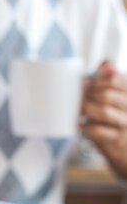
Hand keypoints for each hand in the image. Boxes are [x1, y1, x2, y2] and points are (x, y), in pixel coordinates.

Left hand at [81, 61, 126, 175]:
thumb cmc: (120, 117)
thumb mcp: (120, 96)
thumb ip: (113, 78)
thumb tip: (106, 63)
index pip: (116, 79)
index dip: (97, 79)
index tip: (87, 83)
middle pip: (107, 94)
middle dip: (88, 95)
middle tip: (82, 98)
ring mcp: (126, 124)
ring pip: (103, 111)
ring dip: (87, 109)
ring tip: (82, 111)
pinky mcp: (117, 140)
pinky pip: (98, 131)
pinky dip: (86, 127)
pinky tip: (83, 125)